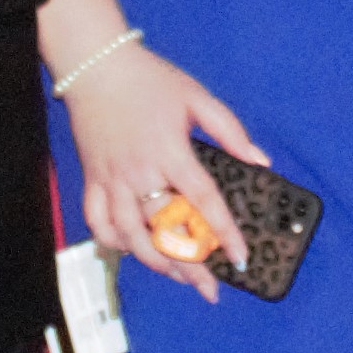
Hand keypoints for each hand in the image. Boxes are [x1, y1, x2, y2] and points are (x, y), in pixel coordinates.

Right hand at [61, 39, 263, 300]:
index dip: (224, 233)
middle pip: (165, 230)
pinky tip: (133, 250)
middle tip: (208, 286)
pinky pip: (98, 223)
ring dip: (155, 261)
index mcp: (170, 151)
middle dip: (189, 264)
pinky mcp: (92, 180)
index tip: (240, 257)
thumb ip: (230, 131)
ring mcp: (112, 179)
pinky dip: (114, 243)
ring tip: (177, 275)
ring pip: (130, 236)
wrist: (96, 66)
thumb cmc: (149, 80)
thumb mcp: (198, 98)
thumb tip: (260, 161)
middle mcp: (139, 171)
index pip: (203, 201)